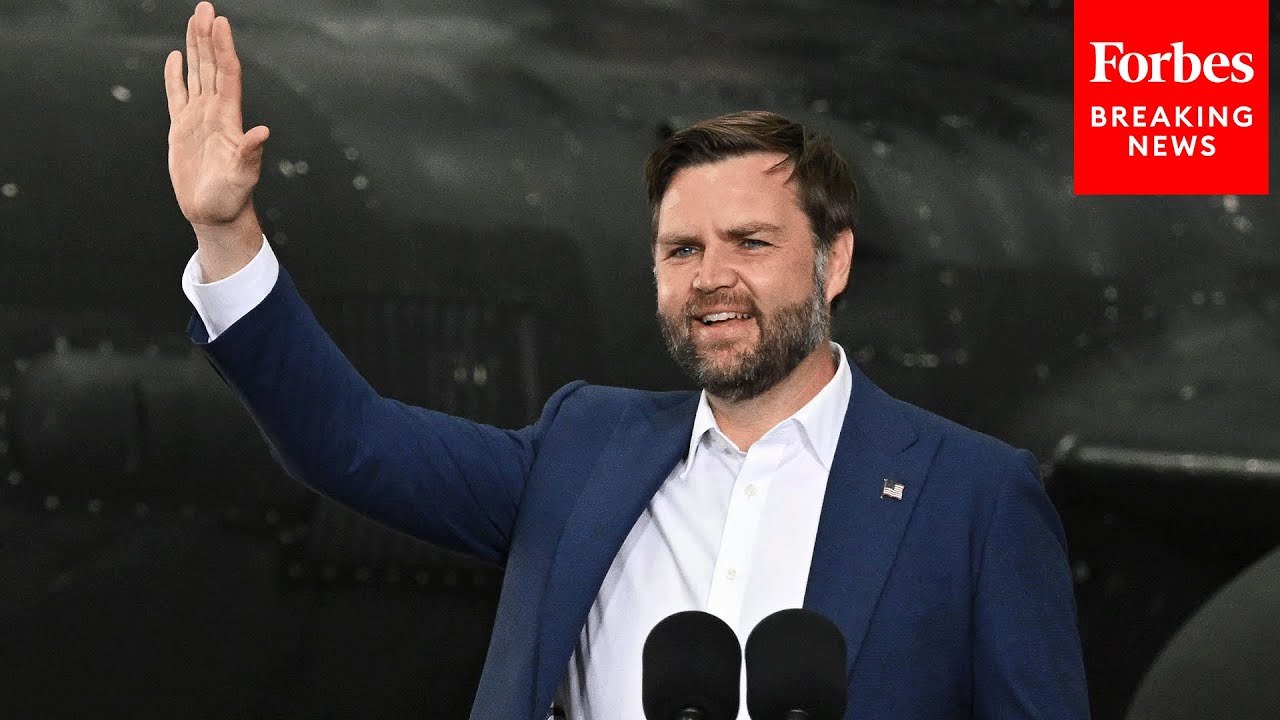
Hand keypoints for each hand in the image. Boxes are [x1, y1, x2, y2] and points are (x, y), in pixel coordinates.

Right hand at [165, 2, 268, 275]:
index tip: (220, 22)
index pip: (226, 75)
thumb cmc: (232, 199)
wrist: (216, 215)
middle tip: (205, 7)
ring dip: (194, 48)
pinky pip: (176, 96)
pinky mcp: (182, 130)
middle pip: (211, 66)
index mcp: (228, 119)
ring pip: (196, 74)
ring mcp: (198, 119)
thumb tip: (262, 132)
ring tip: (194, 20)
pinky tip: (174, 57)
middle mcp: (215, 113)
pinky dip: (175, 76)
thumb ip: (250, 154)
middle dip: (207, 37)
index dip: (223, 48)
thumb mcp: (243, 177)